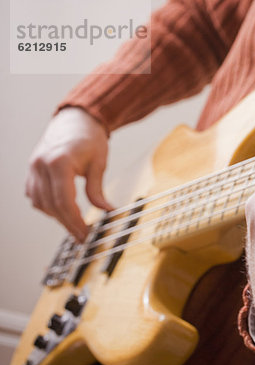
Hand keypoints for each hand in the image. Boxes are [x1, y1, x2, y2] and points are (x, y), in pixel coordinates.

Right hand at [25, 108, 112, 240]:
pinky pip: (35, 195)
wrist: (76, 119)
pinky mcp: (32, 170)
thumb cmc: (89, 138)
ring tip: (74, 226)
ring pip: (40, 203)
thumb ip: (97, 189)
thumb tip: (106, 210)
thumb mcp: (99, 163)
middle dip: (67, 224)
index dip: (75, 221)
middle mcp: (41, 166)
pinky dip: (47, 206)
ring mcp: (33, 168)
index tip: (86, 234)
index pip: (64, 201)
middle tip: (82, 237)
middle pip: (51, 205)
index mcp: (59, 163)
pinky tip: (61, 211)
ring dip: (56, 217)